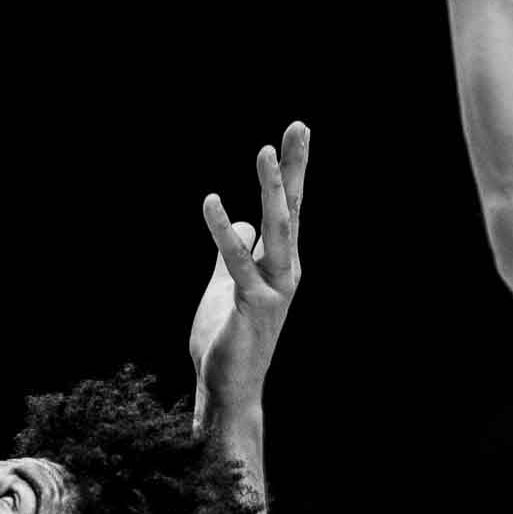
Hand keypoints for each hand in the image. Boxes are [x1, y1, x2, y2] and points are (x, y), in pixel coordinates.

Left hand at [191, 123, 307, 415]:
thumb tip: (240, 220)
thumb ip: (232, 252)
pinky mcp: (253, 304)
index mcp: (281, 263)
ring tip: (265, 152)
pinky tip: (213, 202)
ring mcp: (274, 287)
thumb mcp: (227, 283)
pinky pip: (237, 261)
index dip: (292, 169)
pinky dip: (223, 232)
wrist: (229, 388)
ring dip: (272, 190)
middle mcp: (285, 271)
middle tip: (299, 125)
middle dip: (294, 167)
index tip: (297, 130)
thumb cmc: (230, 338)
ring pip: (277, 230)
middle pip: (291, 209)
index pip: (288, 207)